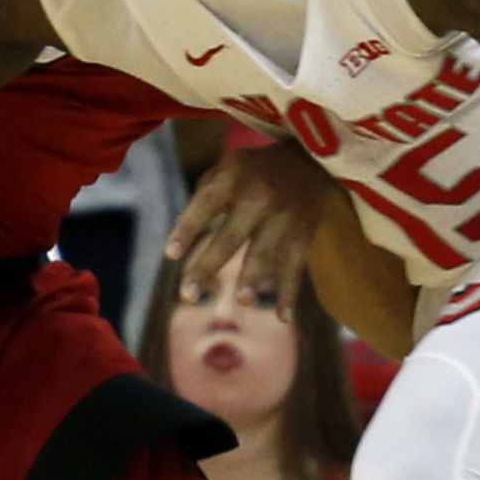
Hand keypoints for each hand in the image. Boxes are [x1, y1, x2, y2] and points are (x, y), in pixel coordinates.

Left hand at [165, 141, 333, 308]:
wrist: (309, 161)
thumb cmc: (252, 172)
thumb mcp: (226, 169)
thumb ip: (203, 199)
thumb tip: (182, 242)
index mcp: (234, 177)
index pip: (205, 205)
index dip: (188, 229)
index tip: (170, 255)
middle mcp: (260, 196)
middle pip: (231, 236)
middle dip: (208, 265)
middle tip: (187, 296)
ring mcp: (285, 217)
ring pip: (265, 252)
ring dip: (254, 278)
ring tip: (241, 301)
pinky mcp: (304, 236)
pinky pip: (295, 267)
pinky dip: (290, 293)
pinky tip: (283, 317)